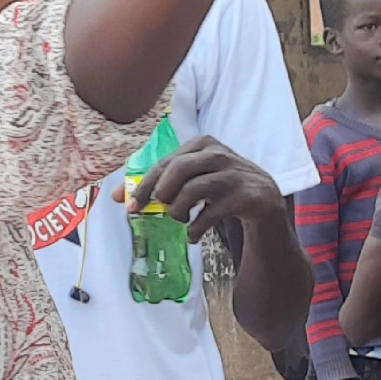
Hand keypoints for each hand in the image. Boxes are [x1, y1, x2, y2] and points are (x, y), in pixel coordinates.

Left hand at [140, 135, 283, 245]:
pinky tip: (194, 235)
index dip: (144, 186)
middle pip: (178, 170)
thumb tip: (117, 196)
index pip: (165, 162)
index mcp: (202, 144)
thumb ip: (160, 182)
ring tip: (181, 220)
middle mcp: (218, 154)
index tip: (131, 207)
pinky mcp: (245, 196)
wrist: (263, 198)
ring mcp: (233, 174)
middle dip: (162, 194)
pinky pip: (211, 213)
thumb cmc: (219, 187)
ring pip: (193, 190)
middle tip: (160, 210)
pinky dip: (196, 228)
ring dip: (179, 211)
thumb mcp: (193, 178)